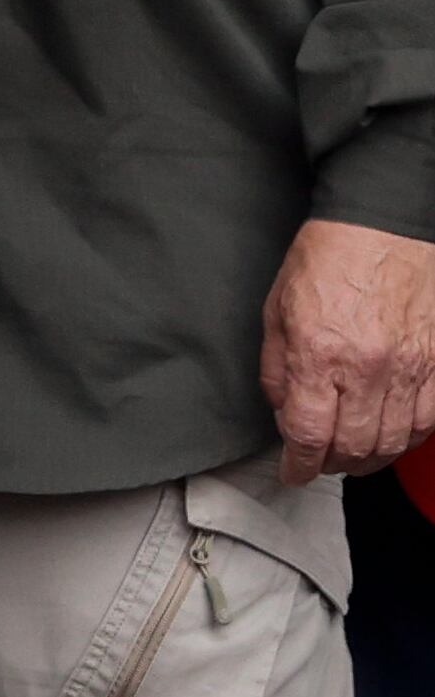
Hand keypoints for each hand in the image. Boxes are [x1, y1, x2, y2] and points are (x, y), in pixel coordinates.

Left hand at [262, 218, 434, 485]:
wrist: (381, 225)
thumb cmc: (326, 260)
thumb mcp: (276, 310)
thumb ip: (276, 368)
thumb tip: (283, 411)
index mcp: (320, 355)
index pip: (310, 433)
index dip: (300, 464)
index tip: (293, 472)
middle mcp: (369, 368)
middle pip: (355, 446)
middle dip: (333, 464)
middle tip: (321, 461)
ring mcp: (411, 367)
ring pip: (396, 440)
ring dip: (371, 457)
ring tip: (353, 454)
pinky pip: (428, 420)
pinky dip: (407, 437)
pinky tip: (390, 434)